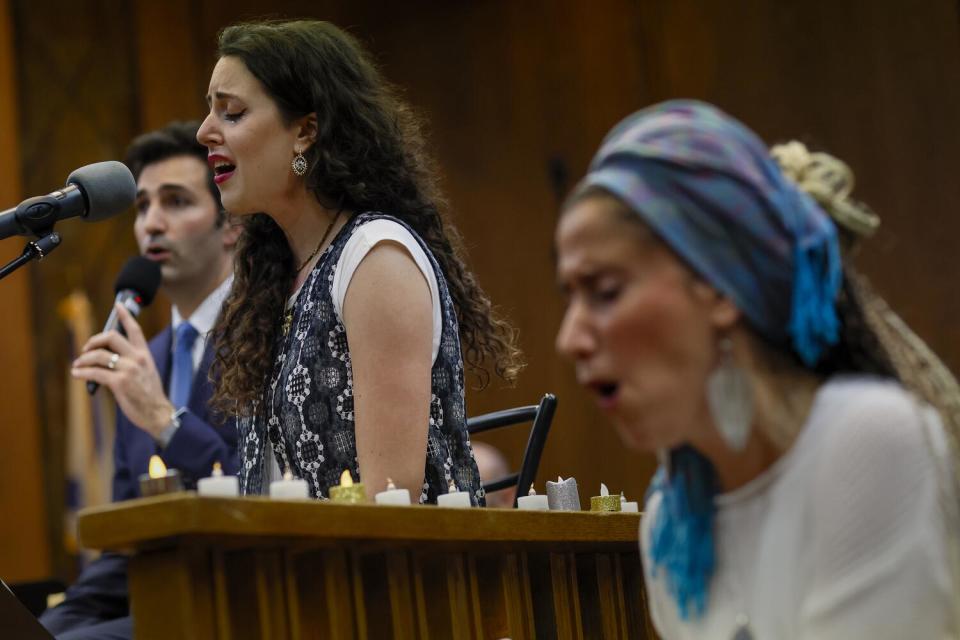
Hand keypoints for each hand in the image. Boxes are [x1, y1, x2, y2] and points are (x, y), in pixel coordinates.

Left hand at [71, 302, 173, 438]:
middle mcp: (137, 358)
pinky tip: (77, 374)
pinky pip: (95, 373)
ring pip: (99, 355)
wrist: (157, 413)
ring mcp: (128, 370)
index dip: (125, 315)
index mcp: (144, 354)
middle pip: (111, 337)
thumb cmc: (149, 394)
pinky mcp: (119, 383)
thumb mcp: (145, 372)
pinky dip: (82, 372)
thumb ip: (130, 362)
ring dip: (83, 359)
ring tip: (77, 365)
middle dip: (94, 341)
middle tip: (86, 349)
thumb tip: (105, 358)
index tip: (118, 305)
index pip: (134, 330)